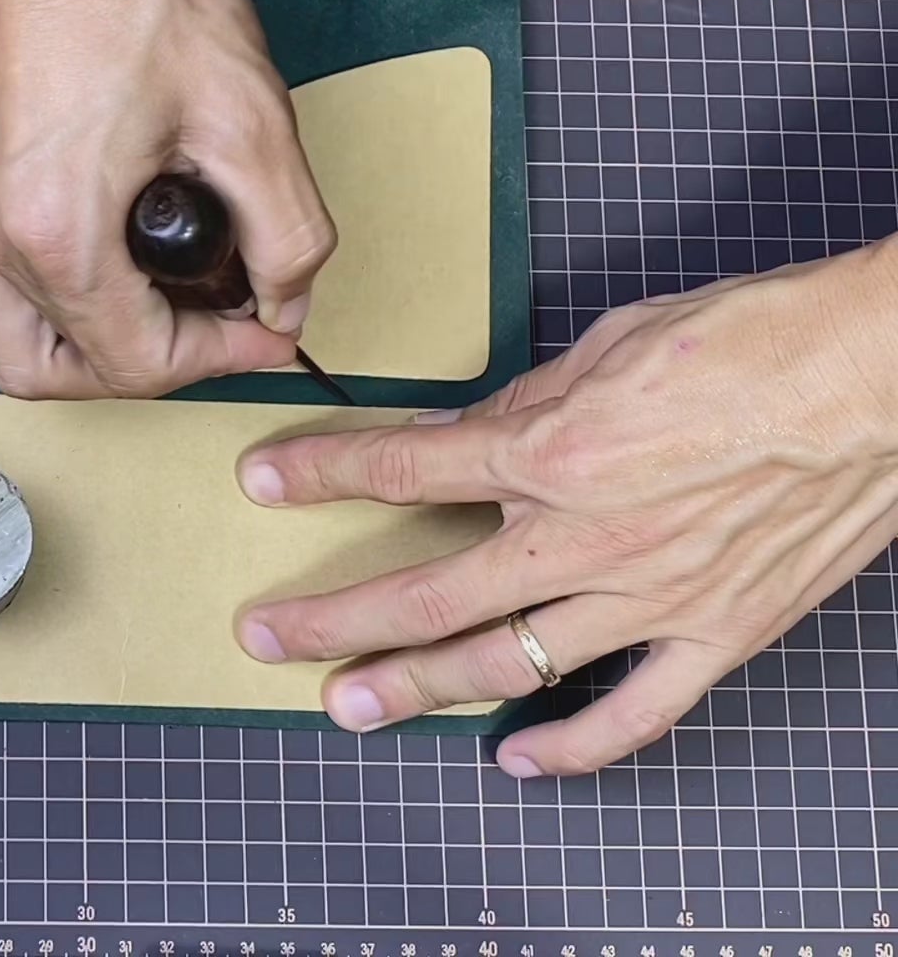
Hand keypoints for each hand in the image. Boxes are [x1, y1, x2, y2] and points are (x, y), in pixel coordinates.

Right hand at [0, 0, 334, 398]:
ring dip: (70, 354)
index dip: (219, 358)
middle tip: (207, 326)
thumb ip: (286, 234)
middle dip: (146, 368)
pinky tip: (54, 280)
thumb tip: (284, 304)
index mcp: (60, 229)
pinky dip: (0, 312)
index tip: (263, 328)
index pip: (135, 363)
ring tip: (135, 314)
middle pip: (60, 372)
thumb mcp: (249, 115)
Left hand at [229, 238, 897, 776]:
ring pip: (505, 663)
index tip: (263, 481)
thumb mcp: (612, 344)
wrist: (879, 375)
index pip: (405, 466)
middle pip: (428, 591)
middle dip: (334, 618)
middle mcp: (583, 536)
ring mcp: (648, 597)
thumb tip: (464, 435)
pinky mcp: (714, 632)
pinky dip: (570, 746)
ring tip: (345, 705)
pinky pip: (631, 714)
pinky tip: (512, 758)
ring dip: (415, 688)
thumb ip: (527, 403)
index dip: (321, 473)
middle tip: (266, 637)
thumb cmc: (754, 341)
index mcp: (552, 451)